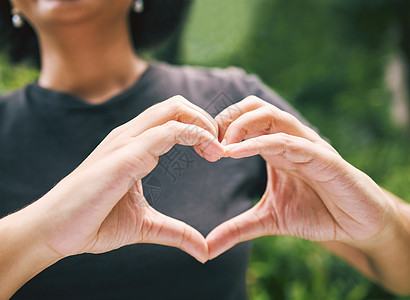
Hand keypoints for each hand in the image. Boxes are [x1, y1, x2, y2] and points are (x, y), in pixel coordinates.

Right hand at [22, 95, 224, 262]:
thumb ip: (175, 232)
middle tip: (222, 147)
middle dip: (206, 119)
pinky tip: (210, 153)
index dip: (200, 127)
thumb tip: (203, 250)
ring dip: (204, 124)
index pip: (172, 117)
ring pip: (173, 109)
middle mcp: (129, 136)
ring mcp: (125, 142)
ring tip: (219, 150)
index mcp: (133, 146)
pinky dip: (196, 135)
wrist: (54, 231)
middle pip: (175, 104)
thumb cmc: (92, 222)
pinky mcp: (124, 156)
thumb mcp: (144, 226)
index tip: (217, 152)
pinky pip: (167, 132)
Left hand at [207, 96, 396, 258]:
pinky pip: (290, 141)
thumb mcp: (268, 220)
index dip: (220, 127)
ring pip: (272, 116)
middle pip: (254, 107)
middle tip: (207, 141)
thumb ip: (238, 229)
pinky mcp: (324, 158)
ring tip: (221, 146)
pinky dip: (262, 142)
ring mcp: (307, 145)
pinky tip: (237, 152)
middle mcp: (289, 139)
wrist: (356, 225)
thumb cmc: (315, 213)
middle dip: (227, 118)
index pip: (244, 120)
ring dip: (241, 125)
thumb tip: (207, 249)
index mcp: (275, 147)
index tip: (200, 147)